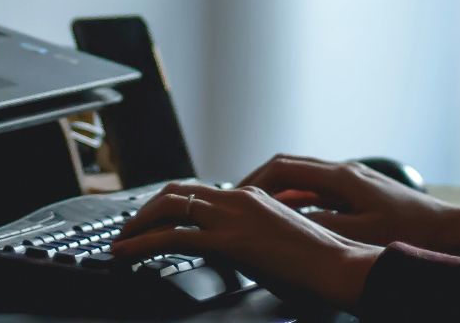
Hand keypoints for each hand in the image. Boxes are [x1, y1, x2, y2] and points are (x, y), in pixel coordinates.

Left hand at [111, 182, 382, 307]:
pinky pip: (172, 235)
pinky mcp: (227, 238)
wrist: (339, 267)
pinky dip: (142, 242)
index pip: (200, 193)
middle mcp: (239, 198)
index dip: (171, 205)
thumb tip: (241, 255)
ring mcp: (232, 215)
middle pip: (177, 192)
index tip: (154, 219)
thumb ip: (255, 243)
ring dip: (138, 223)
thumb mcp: (279, 246)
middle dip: (147, 209)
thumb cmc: (319, 266)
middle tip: (129, 229)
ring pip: (169, 206)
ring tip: (121, 241)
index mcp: (253, 197)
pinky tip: (127, 253)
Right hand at [240, 154, 459, 253]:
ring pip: (304, 178)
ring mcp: (353, 179)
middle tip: (237, 202)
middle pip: (290, 168)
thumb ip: (320, 225)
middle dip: (260, 183)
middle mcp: (345, 171)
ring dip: (279, 191)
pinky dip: (299, 199)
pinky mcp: (361, 191)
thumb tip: (284, 220)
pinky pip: (319, 189)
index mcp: (341, 177)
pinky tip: (293, 218)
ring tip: (257, 211)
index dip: (254, 180)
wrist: (451, 230)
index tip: (235, 196)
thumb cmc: (411, 232)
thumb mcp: (361, 234)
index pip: (284, 168)